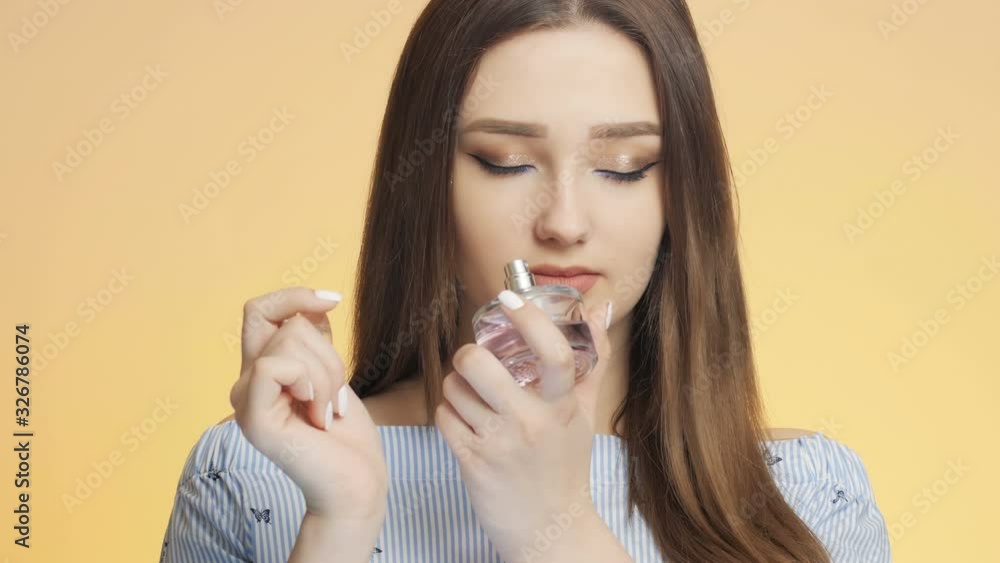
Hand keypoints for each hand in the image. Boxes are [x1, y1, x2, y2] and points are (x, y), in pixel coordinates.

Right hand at [229, 287, 387, 522]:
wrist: (355, 480)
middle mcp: (246, 382)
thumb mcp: (330, 371)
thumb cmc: (345, 432)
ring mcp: (245, 400)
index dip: (294, 297)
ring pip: (291, 342)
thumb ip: (314, 339)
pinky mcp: (253, 418)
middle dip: (328, 352)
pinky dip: (309, 382)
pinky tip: (317, 413)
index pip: (260, 309)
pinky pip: (274, 366)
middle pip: (287, 323)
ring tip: (328, 410)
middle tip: (336, 395)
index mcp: (261, 369)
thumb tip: (314, 303)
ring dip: (328, 374)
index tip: (334, 301)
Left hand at [434, 291, 614, 560]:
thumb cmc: (565, 466)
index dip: (528, 318)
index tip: (508, 299)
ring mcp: (498, 444)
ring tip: (470, 396)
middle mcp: (531, 423)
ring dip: (455, 386)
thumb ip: (592, 360)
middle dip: (468, 354)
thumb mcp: (584, 414)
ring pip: (454, 388)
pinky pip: (444, 416)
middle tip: (474, 359)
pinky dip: (448, 413)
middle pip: (479, 363)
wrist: (550, 531)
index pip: (553, 352)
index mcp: (562, 407)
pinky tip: (464, 420)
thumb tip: (601, 308)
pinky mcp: (472, 463)